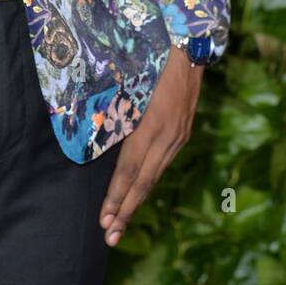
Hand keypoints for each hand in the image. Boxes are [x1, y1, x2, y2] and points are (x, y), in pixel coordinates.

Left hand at [98, 46, 203, 247]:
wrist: (190, 47)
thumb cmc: (152, 57)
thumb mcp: (131, 80)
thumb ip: (116, 108)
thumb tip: (94, 131)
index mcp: (152, 124)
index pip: (130, 169)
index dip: (116, 195)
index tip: (104, 218)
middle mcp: (168, 136)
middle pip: (143, 182)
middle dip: (124, 211)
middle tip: (109, 236)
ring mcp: (178, 136)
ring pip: (154, 177)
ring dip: (135, 202)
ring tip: (119, 225)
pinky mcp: (183, 133)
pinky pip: (162, 164)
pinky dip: (147, 184)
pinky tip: (137, 195)